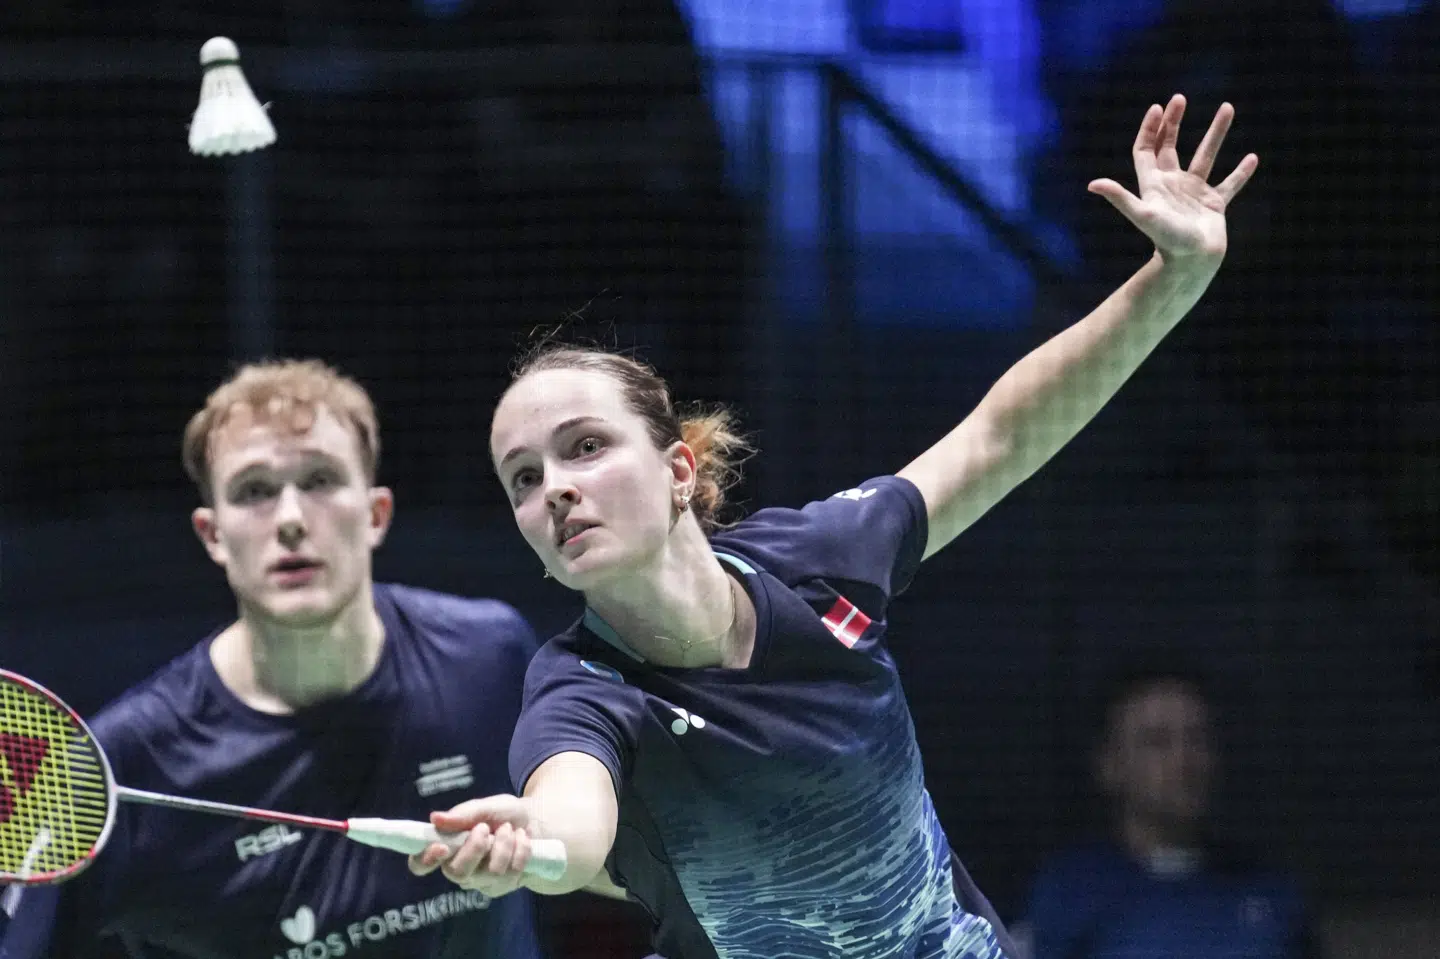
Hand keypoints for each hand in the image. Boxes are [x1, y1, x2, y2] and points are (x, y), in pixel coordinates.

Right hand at [407, 795, 533, 898]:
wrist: (537, 823)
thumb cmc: (503, 814)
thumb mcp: (486, 807)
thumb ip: (463, 814)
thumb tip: (435, 818)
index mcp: (446, 848)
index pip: (420, 864)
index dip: (424, 860)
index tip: (440, 847)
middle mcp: (459, 869)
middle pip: (457, 872)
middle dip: (475, 847)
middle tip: (485, 828)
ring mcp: (481, 882)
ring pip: (490, 872)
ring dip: (504, 843)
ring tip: (509, 829)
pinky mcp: (502, 887)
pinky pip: (512, 872)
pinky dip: (521, 849)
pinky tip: (522, 839)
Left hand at [1089, 94, 1258, 263]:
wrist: (1191, 262)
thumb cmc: (1167, 239)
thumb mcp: (1143, 214)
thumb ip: (1120, 198)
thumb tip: (1092, 184)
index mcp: (1154, 184)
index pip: (1146, 150)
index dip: (1150, 129)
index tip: (1158, 107)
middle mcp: (1173, 185)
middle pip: (1170, 147)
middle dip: (1174, 123)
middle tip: (1179, 99)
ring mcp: (1194, 193)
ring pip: (1206, 156)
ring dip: (1216, 132)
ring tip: (1228, 107)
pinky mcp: (1214, 205)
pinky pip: (1229, 184)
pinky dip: (1240, 172)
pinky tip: (1252, 158)